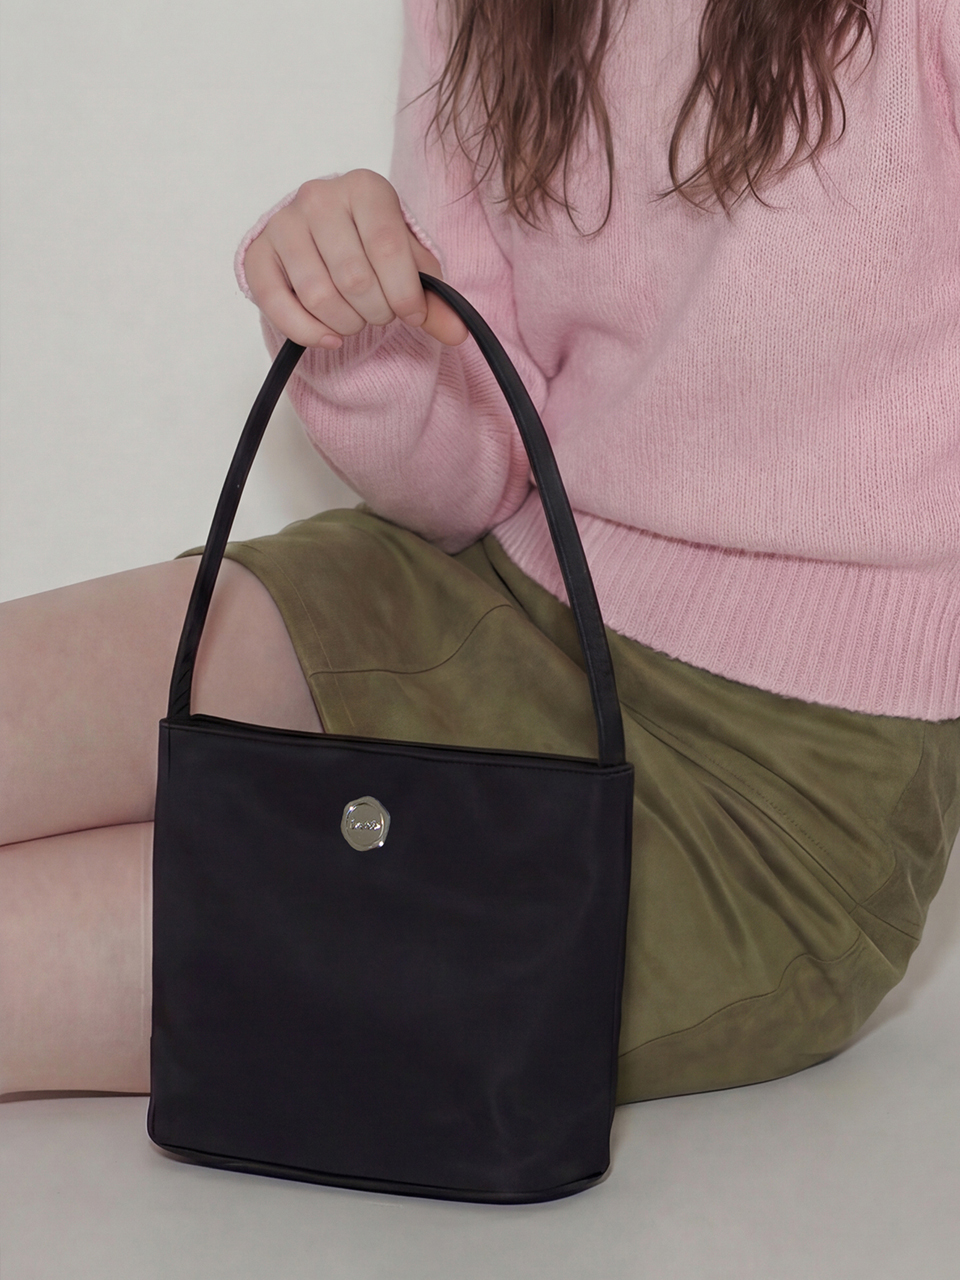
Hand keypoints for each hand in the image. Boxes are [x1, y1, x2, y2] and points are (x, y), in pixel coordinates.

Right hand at [243, 170, 468, 348]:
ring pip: (319, 296)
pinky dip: (309, 334)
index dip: (405, 295)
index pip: (389, 249)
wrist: (324, 238)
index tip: (413, 314)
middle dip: (376, 313)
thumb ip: (435, 299)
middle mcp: (319, 196)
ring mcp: (284, 223)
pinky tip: (330, 337)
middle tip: (380, 314)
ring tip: (356, 319)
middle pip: (355, 279)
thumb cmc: (373, 248)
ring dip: (346, 325)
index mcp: (366, 187)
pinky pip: (279, 307)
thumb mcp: (410, 265)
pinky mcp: (259, 255)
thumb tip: (459, 334)